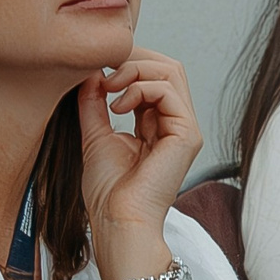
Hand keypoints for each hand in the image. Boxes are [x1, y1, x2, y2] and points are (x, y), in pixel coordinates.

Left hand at [77, 48, 201, 261]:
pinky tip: (118, 106)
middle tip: (105, 71)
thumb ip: (95, 102)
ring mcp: (184, 128)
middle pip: (167, 67)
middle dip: (133, 59)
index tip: (97, 70)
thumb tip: (92, 72)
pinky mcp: (187, 134)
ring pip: (171, 72)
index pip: (153, 76)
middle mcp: (175, 123)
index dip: (128, 64)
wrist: (116, 220)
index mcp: (156, 124)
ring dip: (135, 70)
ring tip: (110, 87)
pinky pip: (168, 91)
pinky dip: (140, 88)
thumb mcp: (95, 135)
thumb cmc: (108, 192)